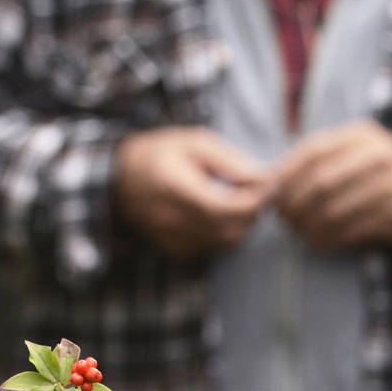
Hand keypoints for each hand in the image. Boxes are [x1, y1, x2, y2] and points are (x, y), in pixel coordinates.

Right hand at [113, 126, 269, 257]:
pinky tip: (220, 211)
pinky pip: (211, 245)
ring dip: (241, 222)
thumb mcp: (196, 142)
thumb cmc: (161, 153)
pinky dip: (224, 231)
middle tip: (259, 189)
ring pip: (223, 241)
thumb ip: (231, 161)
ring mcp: (169, 237)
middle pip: (229, 228)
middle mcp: (169, 217)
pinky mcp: (172, 248)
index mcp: (174, 185)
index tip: (270, 183)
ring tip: (240, 197)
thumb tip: (263, 178)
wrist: (120, 176)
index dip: (255, 198)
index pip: (225, 206)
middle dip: (252, 211)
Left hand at [270, 120, 391, 250]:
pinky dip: (329, 239)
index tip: (271, 190)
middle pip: (323, 182)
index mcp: (363, 135)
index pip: (314, 151)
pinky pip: (353, 232)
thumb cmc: (369, 166)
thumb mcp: (347, 149)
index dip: (287, 172)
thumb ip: (311, 159)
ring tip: (296, 229)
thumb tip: (267, 181)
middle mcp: (381, 157)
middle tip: (282, 215)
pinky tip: (317, 240)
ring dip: (308, 225)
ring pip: (335, 211)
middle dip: (295, 202)